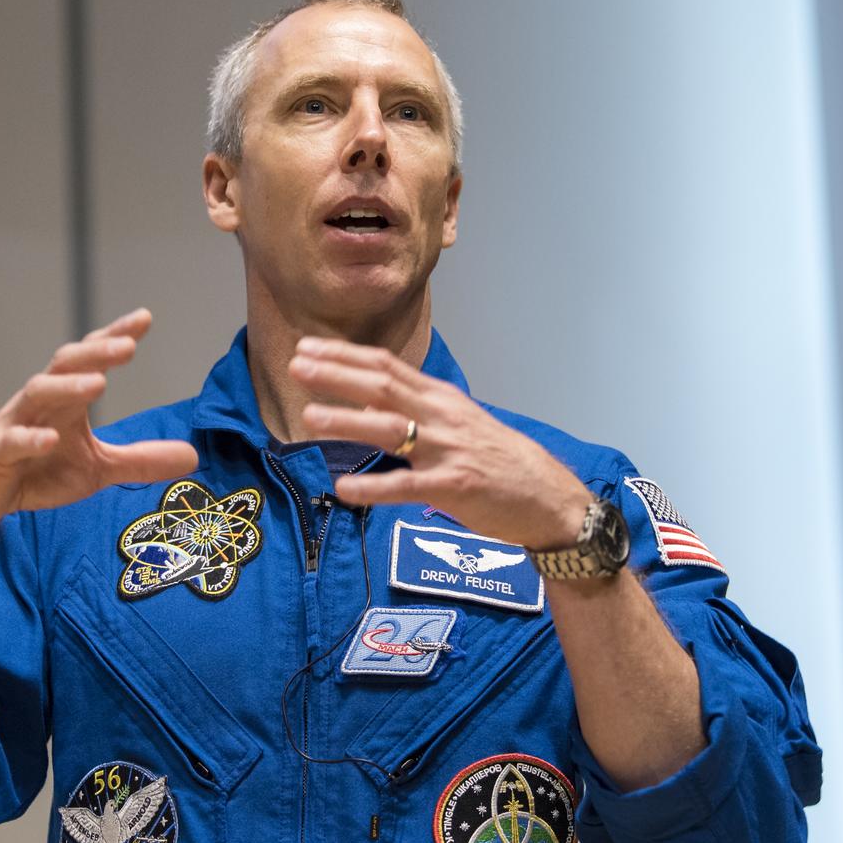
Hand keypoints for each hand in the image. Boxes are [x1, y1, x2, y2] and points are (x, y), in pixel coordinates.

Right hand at [0, 308, 197, 532]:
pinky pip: (10, 442)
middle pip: (66, 365)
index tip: (145, 318)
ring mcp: (14, 424)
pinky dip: (30, 438)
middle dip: (96, 352)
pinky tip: (50, 438)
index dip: (114, 336)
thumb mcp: (96, 470)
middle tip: (128, 345)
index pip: (91, 359)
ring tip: (99, 383)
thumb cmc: (37, 473)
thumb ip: (141, 460)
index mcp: (65, 400)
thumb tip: (195, 456)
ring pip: (37, 393)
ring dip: (68, 386)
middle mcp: (40, 403)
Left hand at [289, 336, 588, 549]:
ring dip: (347, 421)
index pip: (386, 366)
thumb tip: (366, 404)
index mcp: (440, 398)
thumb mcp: (456, 423)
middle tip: (296, 366)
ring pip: (390, 430)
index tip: (308, 347)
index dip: (345, 355)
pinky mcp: (454, 487)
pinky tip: (343, 487)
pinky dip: (372, 486)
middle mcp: (442, 416)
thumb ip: (413, 412)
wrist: (546, 494)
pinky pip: (406, 485)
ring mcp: (448, 450)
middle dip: (337, 375)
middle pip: (383, 387)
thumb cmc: (496, 459)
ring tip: (308, 417)